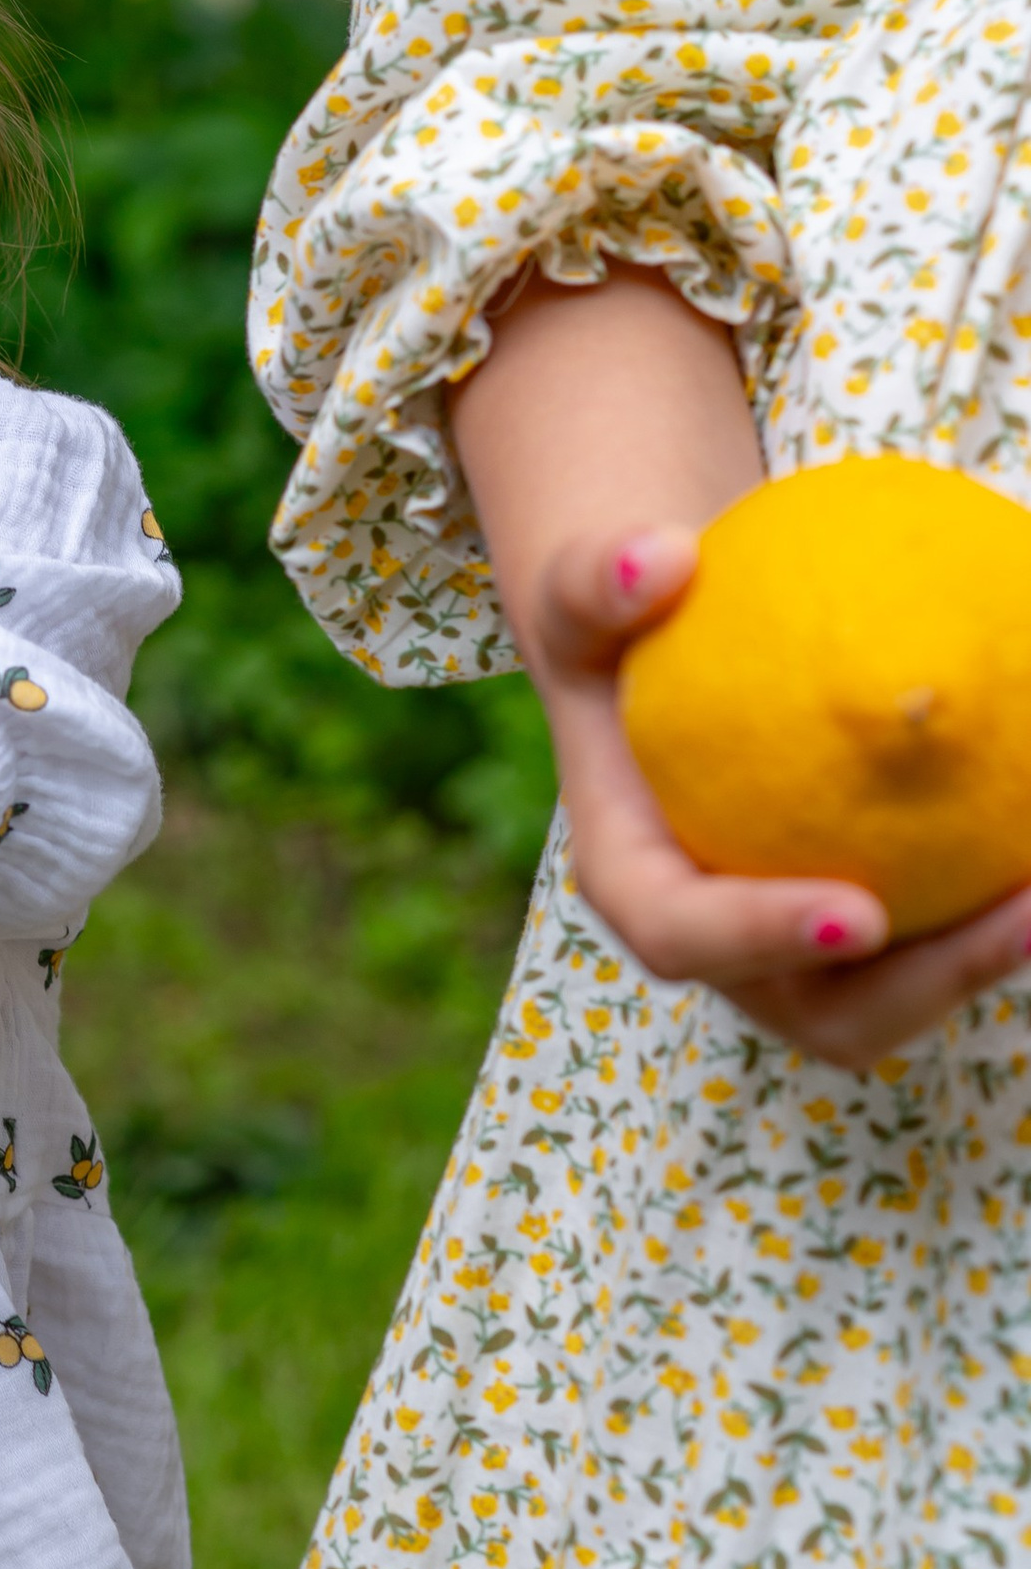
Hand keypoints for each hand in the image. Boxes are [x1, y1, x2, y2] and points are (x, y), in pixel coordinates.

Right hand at [533, 524, 1030, 1070]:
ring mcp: (801, 953)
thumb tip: (662, 555)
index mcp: (638, 885)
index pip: (685, 937)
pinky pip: (945, 935)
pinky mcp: (871, 929)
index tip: (860, 913)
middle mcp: (725, 945)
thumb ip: (597, 578)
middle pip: (823, 1012)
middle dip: (928, 986)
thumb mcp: (583, 597)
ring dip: (989, 962)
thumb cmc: (620, 635)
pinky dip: (1003, 906)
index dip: (765, 942)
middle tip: (1024, 916)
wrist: (662, 668)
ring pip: (902, 997)